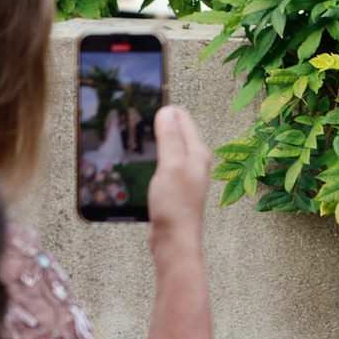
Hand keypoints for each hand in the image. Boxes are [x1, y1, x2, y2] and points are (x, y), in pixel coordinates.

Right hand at [146, 103, 211, 238]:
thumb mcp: (170, 166)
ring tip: (140, 131)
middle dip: (162, 121)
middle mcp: (196, 162)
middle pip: (178, 132)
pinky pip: (165, 164)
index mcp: (198, 152)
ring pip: (172, 149)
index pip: (183, 119)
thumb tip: (167, 111)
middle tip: (141, 111)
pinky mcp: (176, 188)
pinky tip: (144, 161)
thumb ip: (170, 138)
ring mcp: (186, 176)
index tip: (148, 98)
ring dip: (158, 140)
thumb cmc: (175, 205)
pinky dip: (155, 157)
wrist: (174, 240)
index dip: (166, 108)